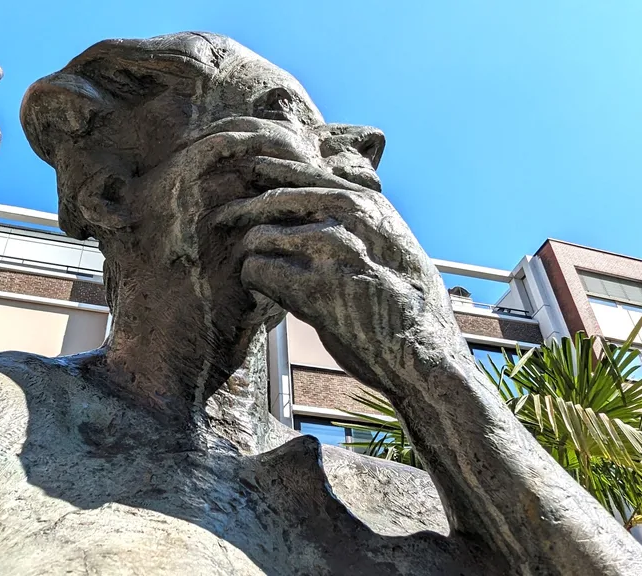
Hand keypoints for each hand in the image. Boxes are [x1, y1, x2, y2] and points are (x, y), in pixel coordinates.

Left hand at [213, 178, 459, 394]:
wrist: (422, 352)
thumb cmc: (408, 305)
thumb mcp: (395, 244)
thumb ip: (361, 221)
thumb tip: (325, 208)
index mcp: (367, 201)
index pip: (302, 170)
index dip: (267, 173)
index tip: (245, 175)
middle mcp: (348, 215)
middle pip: (270, 199)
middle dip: (240, 213)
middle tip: (220, 222)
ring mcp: (329, 249)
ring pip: (257, 236)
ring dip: (250, 257)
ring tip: (255, 275)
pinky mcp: (311, 287)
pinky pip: (255, 270)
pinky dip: (253, 284)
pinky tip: (263, 296)